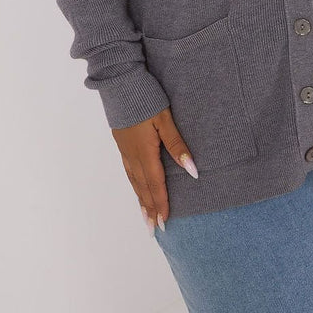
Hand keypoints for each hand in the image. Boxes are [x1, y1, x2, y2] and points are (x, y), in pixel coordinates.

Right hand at [112, 106, 197, 235]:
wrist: (119, 82)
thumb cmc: (145, 98)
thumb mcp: (165, 120)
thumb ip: (177, 145)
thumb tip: (192, 170)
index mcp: (145, 152)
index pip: (155, 184)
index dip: (161, 204)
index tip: (164, 223)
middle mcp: (132, 155)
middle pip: (143, 187)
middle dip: (150, 209)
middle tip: (154, 230)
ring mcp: (125, 149)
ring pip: (134, 181)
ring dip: (141, 200)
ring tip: (145, 216)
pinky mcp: (121, 142)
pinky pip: (128, 171)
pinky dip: (134, 184)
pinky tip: (137, 187)